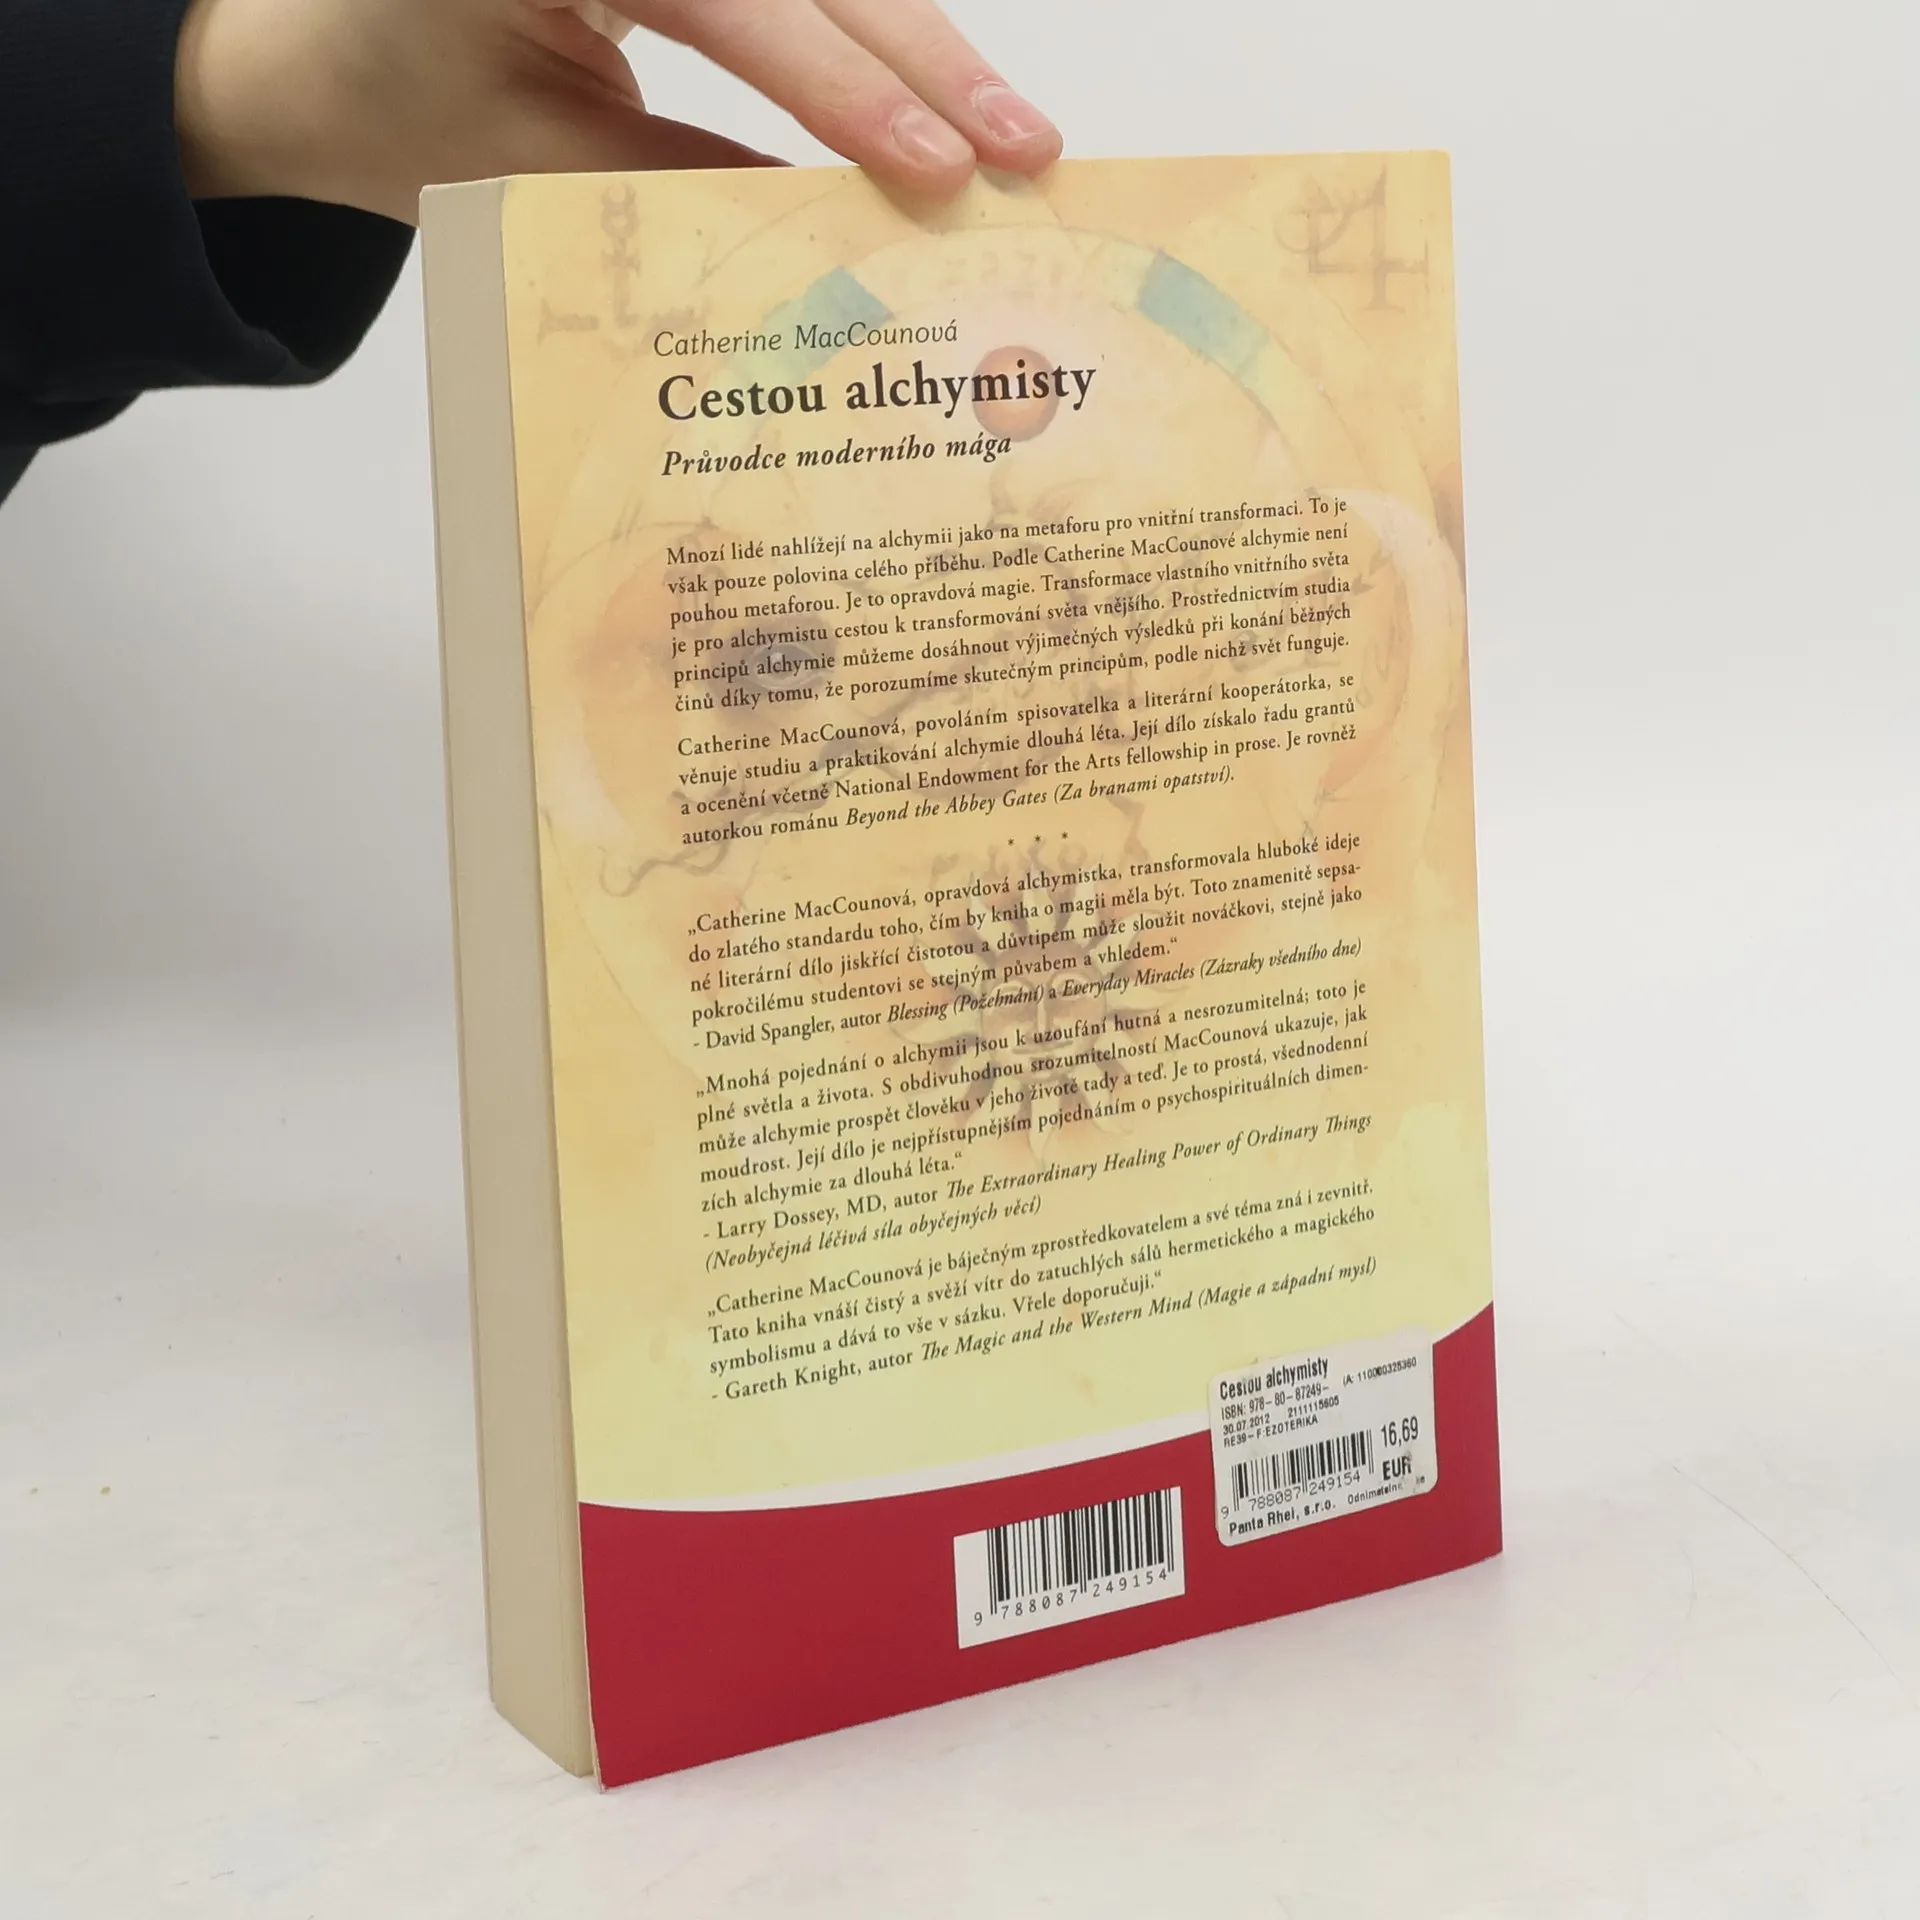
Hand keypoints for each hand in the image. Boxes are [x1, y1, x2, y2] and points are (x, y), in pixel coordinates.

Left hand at [174, 0, 1061, 223]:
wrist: (316, 50)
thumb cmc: (403, 107)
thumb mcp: (534, 166)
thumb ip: (680, 185)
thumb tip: (834, 230)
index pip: (734, 3)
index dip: (844, 88)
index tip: (934, 166)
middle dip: (922, 57)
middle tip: (1023, 150)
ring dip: (920, 45)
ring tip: (1005, 135)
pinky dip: (868, 36)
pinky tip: (937, 93)